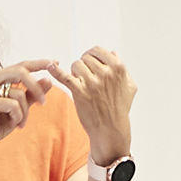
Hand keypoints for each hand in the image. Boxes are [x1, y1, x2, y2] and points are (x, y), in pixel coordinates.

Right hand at [0, 64, 46, 166]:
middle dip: (36, 87)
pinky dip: (18, 117)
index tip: (56, 62)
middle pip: (20, 72)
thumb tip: (47, 80)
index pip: (20, 65)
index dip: (38, 63)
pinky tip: (13, 125)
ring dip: (25, 112)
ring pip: (19, 93)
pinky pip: (13, 105)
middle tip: (44, 102)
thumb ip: (31, 95)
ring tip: (20, 123)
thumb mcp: (18, 110)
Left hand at [26, 47, 135, 163]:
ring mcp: (92, 82)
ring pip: (76, 65)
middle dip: (84, 65)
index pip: (98, 51)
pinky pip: (65, 76)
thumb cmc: (120, 109)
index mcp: (118, 68)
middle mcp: (106, 73)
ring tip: (81, 83)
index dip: (92, 56)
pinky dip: (56, 71)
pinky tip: (50, 66)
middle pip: (86, 57)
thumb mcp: (129, 87)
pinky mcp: (80, 92)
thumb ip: (123, 68)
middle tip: (86, 77)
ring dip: (76, 73)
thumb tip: (113, 52)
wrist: (110, 129)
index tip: (89, 62)